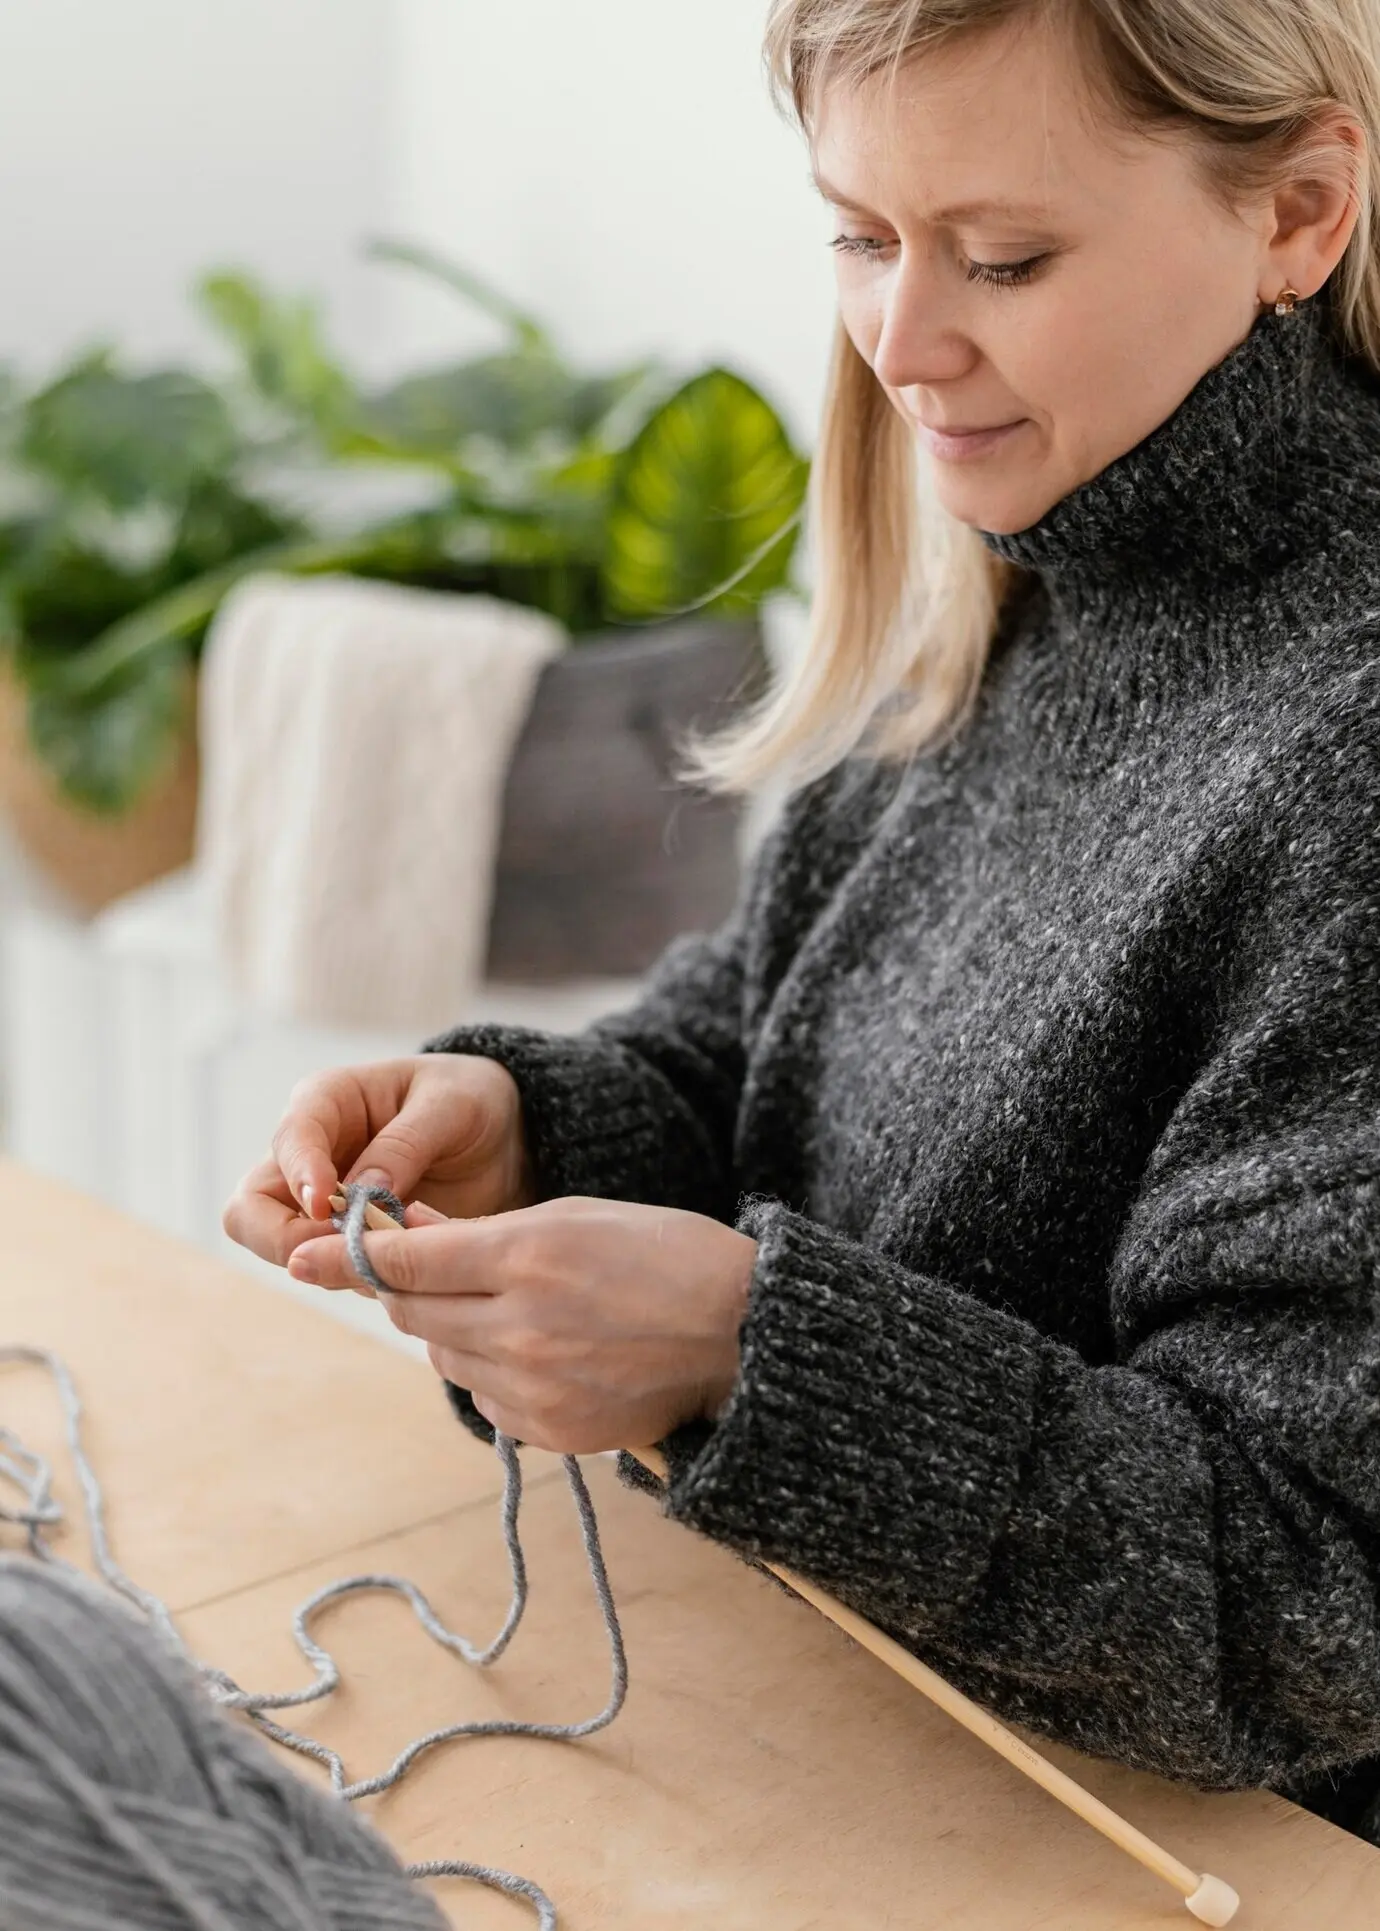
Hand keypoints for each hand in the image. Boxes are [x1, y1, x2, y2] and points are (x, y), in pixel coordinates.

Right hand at [222, 1055, 534, 1271]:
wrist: (501, 1138)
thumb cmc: (470, 1101)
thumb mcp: (452, 1105)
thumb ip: (405, 1143)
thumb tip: (362, 1194)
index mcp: (325, 1102)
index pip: (289, 1140)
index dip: (301, 1174)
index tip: (327, 1204)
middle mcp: (308, 1156)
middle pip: (250, 1211)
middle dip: (286, 1238)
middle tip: (349, 1246)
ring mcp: (319, 1206)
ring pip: (282, 1250)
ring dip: (328, 1263)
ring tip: (393, 1257)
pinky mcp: (344, 1242)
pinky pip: (330, 1271)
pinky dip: (358, 1276)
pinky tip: (404, 1272)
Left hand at [287, 1196, 756, 1453]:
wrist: (743, 1335)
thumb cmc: (666, 1255)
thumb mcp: (575, 1216)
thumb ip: (484, 1232)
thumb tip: (404, 1232)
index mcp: (528, 1256)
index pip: (407, 1260)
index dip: (349, 1254)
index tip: (300, 1253)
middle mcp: (521, 1327)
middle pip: (413, 1312)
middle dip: (408, 1287)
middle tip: (425, 1268)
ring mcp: (535, 1387)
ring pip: (444, 1355)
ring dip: (454, 1329)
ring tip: (515, 1306)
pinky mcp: (551, 1432)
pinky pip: (485, 1398)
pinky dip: (492, 1372)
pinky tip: (545, 1350)